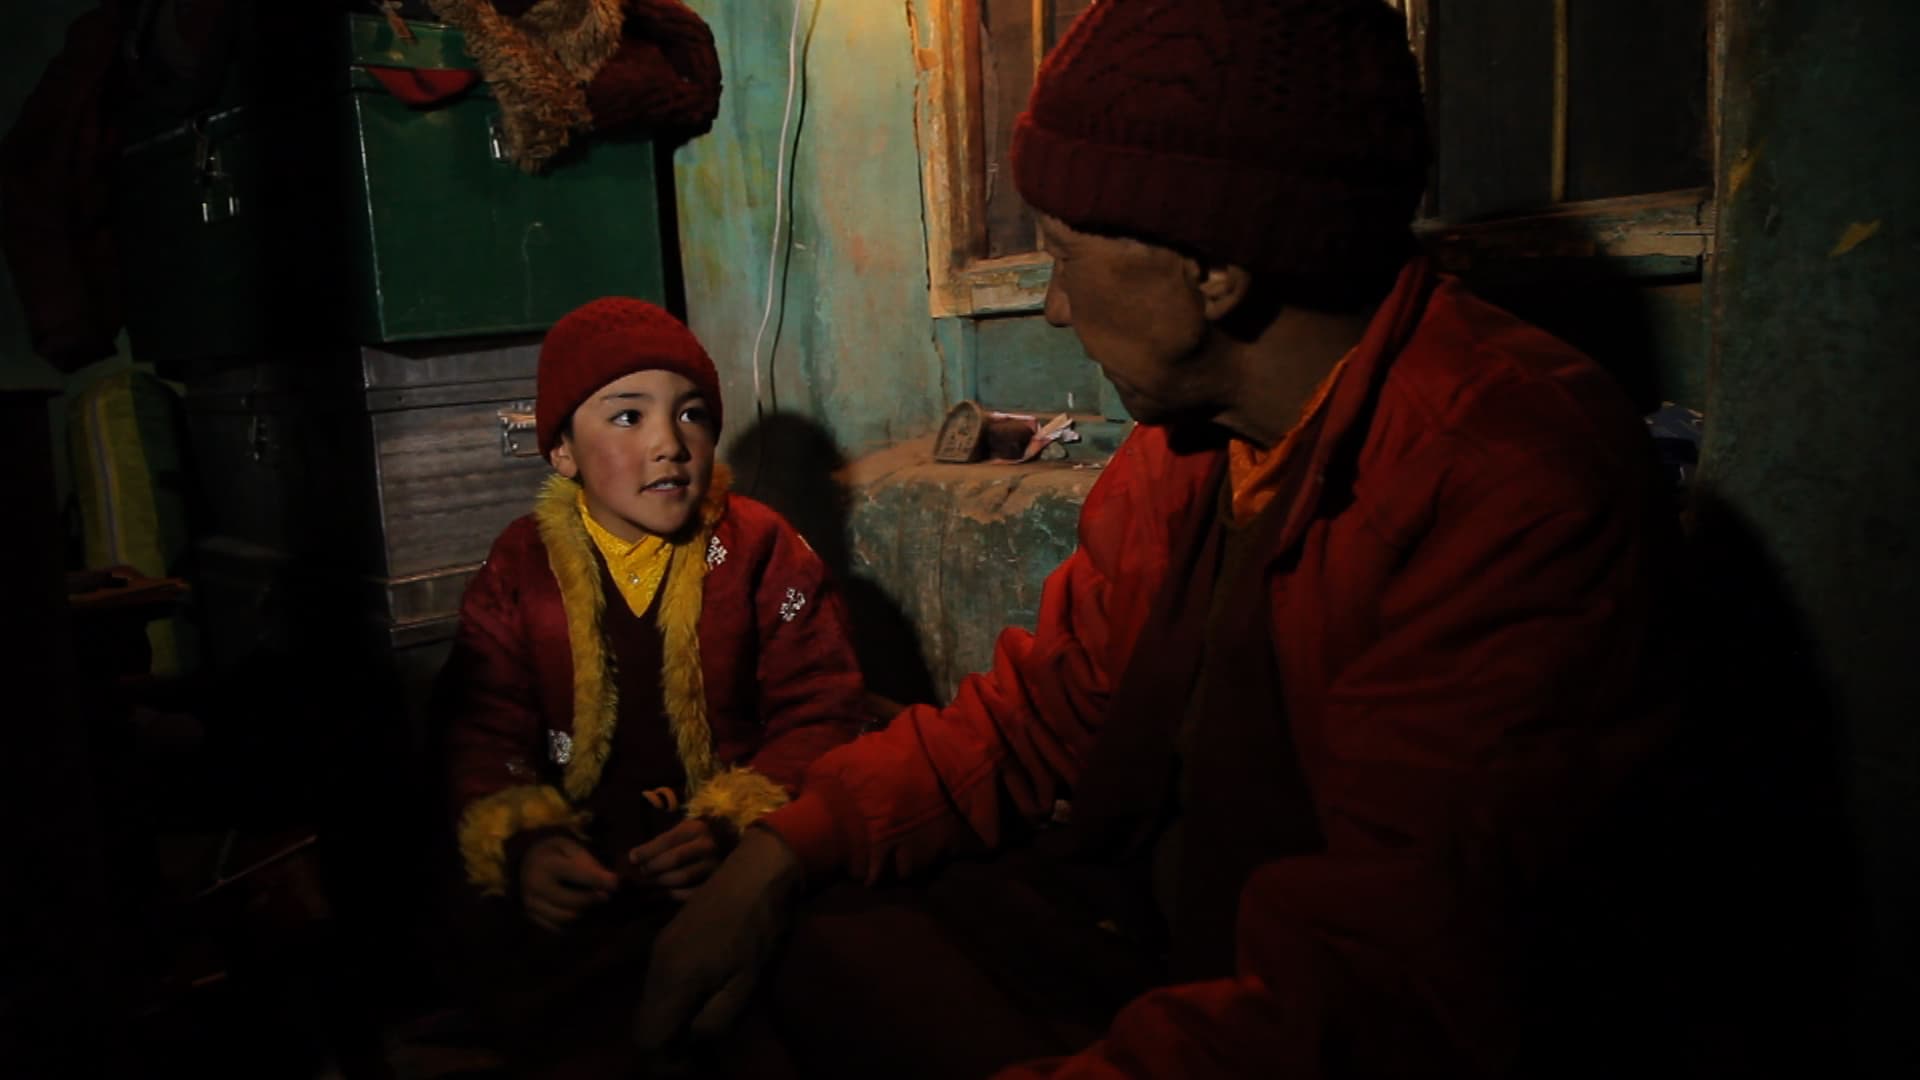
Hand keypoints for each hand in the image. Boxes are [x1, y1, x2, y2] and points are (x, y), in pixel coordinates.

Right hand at [518, 834, 617, 931]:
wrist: (526, 862)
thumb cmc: (555, 853)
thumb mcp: (571, 847)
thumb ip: (589, 862)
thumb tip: (611, 882)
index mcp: (547, 864)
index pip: (577, 874)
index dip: (599, 880)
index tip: (617, 883)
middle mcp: (536, 886)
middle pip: (571, 902)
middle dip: (593, 900)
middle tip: (608, 896)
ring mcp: (532, 904)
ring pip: (566, 918)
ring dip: (585, 913)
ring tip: (596, 905)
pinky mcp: (533, 917)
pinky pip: (558, 928)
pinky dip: (575, 925)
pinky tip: (585, 914)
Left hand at [629, 817, 724, 899]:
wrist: (729, 846)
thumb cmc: (697, 838)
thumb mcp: (682, 831)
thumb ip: (661, 842)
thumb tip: (634, 858)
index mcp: (697, 829)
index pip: (667, 840)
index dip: (647, 851)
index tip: (632, 858)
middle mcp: (708, 846)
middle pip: (674, 859)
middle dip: (653, 867)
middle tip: (643, 872)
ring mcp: (715, 866)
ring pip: (682, 877)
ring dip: (662, 881)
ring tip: (653, 881)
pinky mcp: (717, 883)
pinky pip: (692, 893)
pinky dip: (676, 894)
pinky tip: (668, 891)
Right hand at [634, 827, 803, 1048]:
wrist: (755, 873)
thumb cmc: (756, 928)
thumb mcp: (745, 982)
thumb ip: (715, 1020)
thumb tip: (692, 1040)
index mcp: (673, 980)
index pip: (648, 1037)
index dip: (666, 1061)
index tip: (694, 1065)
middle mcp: (657, 966)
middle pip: (645, 1023)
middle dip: (667, 1045)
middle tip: (700, 1055)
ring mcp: (660, 950)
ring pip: (651, 1003)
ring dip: (671, 1023)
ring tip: (704, 1029)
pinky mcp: (668, 939)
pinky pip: (660, 984)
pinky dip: (673, 1002)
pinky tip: (703, 1000)